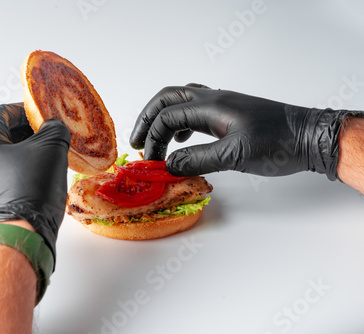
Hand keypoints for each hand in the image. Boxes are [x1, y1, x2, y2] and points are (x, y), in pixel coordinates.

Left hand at [0, 103, 69, 258]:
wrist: (18, 239)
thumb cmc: (30, 191)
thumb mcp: (51, 149)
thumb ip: (54, 129)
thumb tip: (52, 128)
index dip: (22, 110)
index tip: (40, 115)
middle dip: (24, 134)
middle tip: (46, 137)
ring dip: (21, 155)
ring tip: (46, 160)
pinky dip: (16, 174)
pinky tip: (36, 181)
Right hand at [130, 84, 360, 179]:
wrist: (309, 136)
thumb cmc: (278, 143)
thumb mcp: (235, 156)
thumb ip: (198, 159)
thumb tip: (168, 165)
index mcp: (211, 105)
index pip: (167, 116)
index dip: (153, 139)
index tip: (150, 162)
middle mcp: (213, 99)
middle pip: (168, 99)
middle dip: (148, 119)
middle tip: (137, 142)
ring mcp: (222, 105)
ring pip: (181, 103)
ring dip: (164, 120)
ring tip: (155, 142)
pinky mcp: (230, 115)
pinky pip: (196, 111)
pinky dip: (181, 123)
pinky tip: (183, 139)